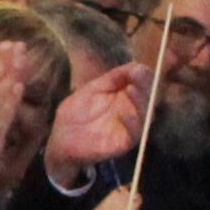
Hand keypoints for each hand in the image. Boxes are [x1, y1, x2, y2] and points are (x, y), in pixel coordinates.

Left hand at [41, 56, 146, 186]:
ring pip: (146, 115)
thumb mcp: (93, 88)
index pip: (143, 83)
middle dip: (146, 85)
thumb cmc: (77, 112)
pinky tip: (124, 113)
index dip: (145, 75)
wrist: (61, 139)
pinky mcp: (124, 143)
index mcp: (127, 95)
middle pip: (149, 97)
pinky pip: (134, 134)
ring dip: (141, 102)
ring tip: (132, 89)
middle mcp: (133, 110)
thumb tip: (136, 65)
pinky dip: (132, 123)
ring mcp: (130, 127)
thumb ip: (114, 77)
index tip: (139, 68)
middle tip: (140, 75)